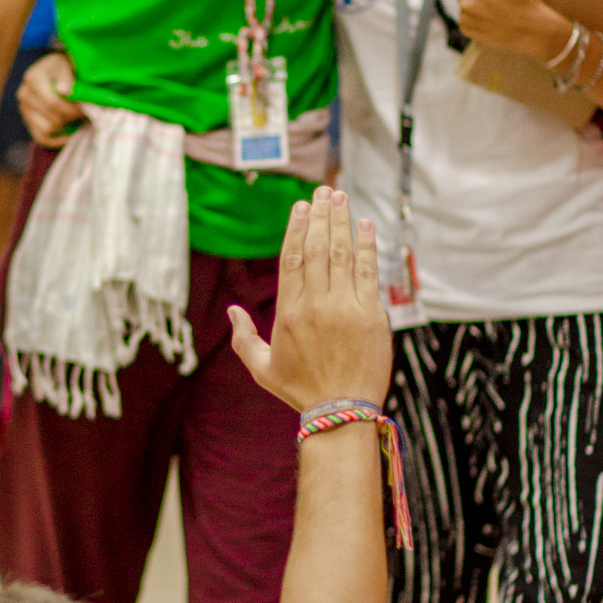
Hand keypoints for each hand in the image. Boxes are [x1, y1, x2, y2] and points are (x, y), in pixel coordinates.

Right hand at [17, 51, 80, 147]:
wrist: (53, 69)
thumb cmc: (62, 67)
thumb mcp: (65, 65)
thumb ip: (66, 77)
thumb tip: (64, 92)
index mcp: (33, 78)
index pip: (52, 102)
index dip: (71, 110)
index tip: (84, 110)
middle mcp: (24, 94)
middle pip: (52, 118)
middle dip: (71, 118)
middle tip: (83, 114)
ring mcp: (24, 109)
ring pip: (48, 129)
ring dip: (65, 127)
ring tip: (75, 119)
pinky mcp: (27, 121)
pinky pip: (41, 138)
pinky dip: (56, 141)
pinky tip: (69, 135)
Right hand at [229, 186, 391, 412]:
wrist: (342, 411)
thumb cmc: (301, 391)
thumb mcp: (262, 369)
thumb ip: (243, 338)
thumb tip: (231, 310)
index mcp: (289, 313)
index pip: (291, 259)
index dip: (297, 228)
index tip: (302, 206)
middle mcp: (316, 305)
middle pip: (316, 248)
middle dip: (321, 215)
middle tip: (324, 191)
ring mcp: (346, 307)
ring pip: (341, 254)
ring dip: (341, 222)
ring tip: (340, 197)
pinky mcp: (371, 314)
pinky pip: (368, 271)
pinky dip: (367, 245)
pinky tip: (365, 225)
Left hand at [414, 0, 572, 61]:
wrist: (534, 33)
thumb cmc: (527, 0)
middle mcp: (467, 1)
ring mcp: (466, 17)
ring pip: (463, 2)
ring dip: (473, 1)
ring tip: (496, 7)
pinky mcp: (467, 30)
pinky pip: (465, 17)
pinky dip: (474, 15)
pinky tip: (492, 18)